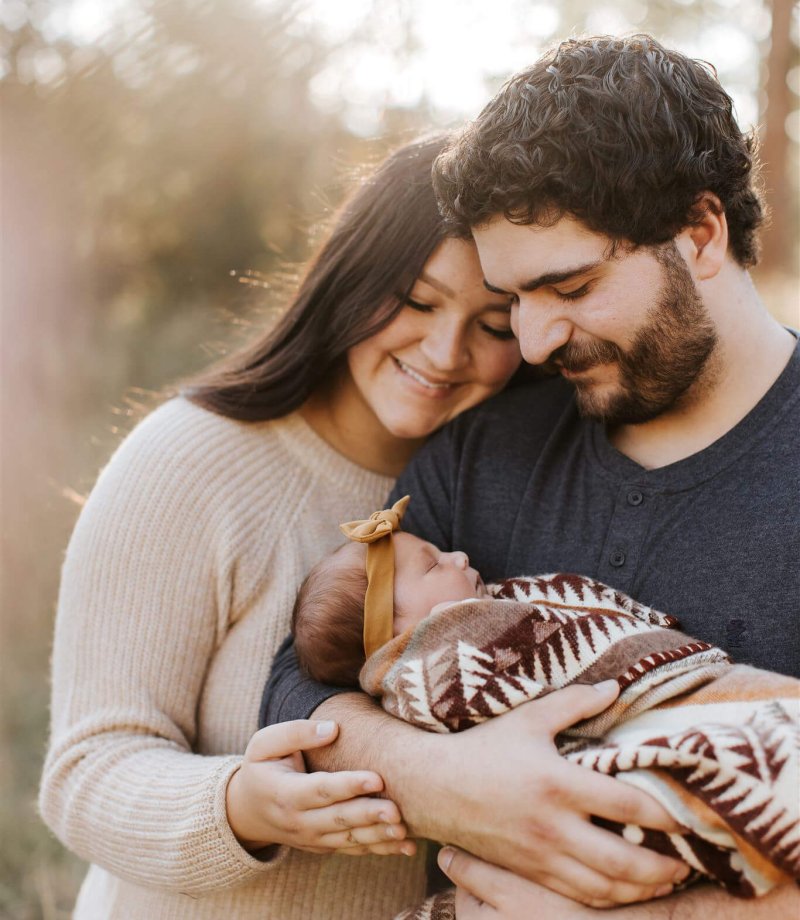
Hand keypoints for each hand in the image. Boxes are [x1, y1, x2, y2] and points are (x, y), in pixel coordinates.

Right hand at [225, 719, 415, 856]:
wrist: (246, 811)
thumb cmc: (261, 768)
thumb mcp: (264, 744)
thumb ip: (296, 732)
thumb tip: (332, 727)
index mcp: (285, 793)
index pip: (321, 790)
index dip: (348, 785)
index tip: (376, 777)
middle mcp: (299, 821)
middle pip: (339, 819)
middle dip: (369, 815)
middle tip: (397, 810)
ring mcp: (312, 838)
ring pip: (349, 840)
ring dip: (379, 837)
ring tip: (404, 831)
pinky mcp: (324, 847)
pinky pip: (353, 849)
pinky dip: (380, 849)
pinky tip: (406, 847)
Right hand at [420, 682, 688, 905]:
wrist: (434, 786)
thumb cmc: (484, 748)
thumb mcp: (528, 718)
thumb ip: (574, 703)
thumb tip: (614, 687)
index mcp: (558, 783)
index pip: (627, 806)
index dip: (666, 814)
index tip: (691, 813)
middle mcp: (554, 826)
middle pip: (625, 861)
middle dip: (665, 866)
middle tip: (691, 859)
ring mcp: (541, 856)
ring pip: (605, 887)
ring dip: (643, 888)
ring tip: (668, 878)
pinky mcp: (529, 872)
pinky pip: (579, 895)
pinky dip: (611, 898)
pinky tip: (626, 889)